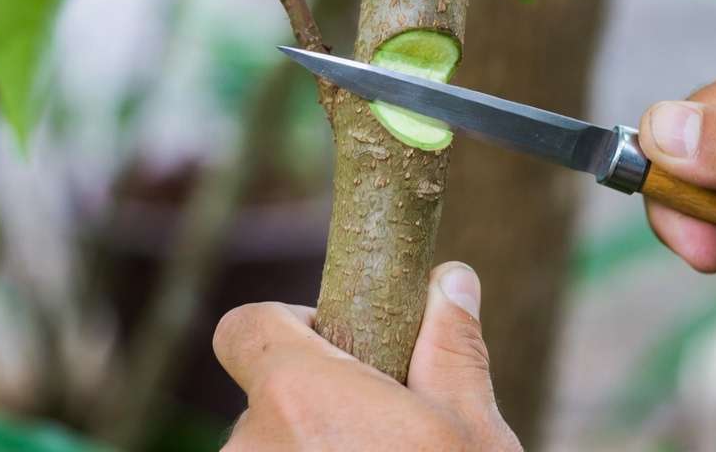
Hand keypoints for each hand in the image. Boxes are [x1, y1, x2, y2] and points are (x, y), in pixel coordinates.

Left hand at [214, 262, 521, 450]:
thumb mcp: (472, 434)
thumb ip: (451, 348)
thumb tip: (452, 280)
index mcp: (300, 395)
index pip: (244, 328)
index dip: (287, 326)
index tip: (338, 350)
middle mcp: (250, 447)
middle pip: (265, 402)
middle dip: (314, 410)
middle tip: (382, 441)